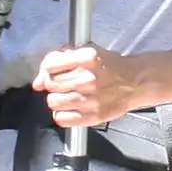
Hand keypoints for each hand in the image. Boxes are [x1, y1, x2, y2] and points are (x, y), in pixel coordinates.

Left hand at [34, 43, 153, 129]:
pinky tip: (72, 108)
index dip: (49, 68)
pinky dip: (63, 114)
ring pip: (53, 101)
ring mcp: (90, 99)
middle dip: (54, 83)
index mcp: (87, 58)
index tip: (54, 71)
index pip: (50, 64)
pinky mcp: (92, 116)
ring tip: (69, 96)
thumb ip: (59, 59)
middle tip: (65, 84)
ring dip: (58, 99)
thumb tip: (37, 81)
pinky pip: (61, 119)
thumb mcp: (88, 51)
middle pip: (50, 84)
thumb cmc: (110, 67)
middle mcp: (87, 78)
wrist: (134, 83)